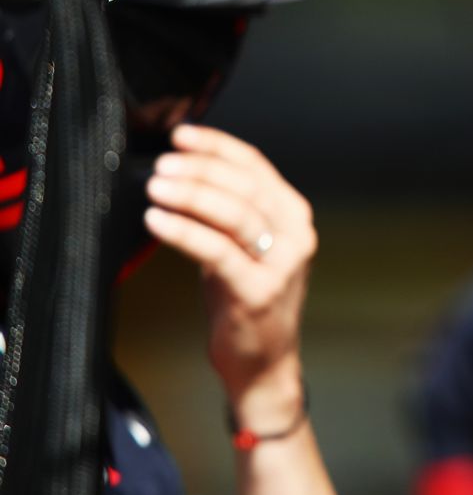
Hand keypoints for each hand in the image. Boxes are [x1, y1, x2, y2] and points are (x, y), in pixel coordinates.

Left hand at [143, 124, 317, 423]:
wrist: (263, 359)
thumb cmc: (246, 297)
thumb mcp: (242, 245)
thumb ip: (227, 209)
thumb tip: (179, 169)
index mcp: (293, 215)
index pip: (256, 166)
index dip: (217, 146)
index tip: (181, 135)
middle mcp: (295, 235)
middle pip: (245, 187)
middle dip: (199, 170)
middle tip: (162, 165)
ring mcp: (282, 264)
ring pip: (235, 214)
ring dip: (191, 195)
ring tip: (155, 188)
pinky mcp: (259, 291)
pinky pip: (217, 251)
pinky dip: (184, 232)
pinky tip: (157, 221)